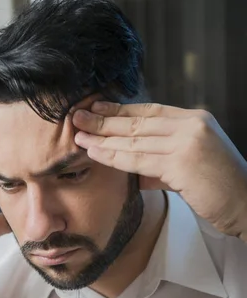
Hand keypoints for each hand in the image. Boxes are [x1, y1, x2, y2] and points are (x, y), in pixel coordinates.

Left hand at [73, 102, 246, 238]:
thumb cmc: (220, 189)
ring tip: (78, 136)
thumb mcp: (190, 169)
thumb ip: (162, 167)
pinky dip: (114, 157)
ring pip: (135, 140)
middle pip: (138, 122)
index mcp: (195, 120)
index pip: (149, 112)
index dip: (120, 110)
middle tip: (76, 117)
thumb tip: (136, 173)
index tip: (97, 107)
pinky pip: (139, 160)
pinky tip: (95, 154)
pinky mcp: (182, 162)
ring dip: (103, 138)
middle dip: (104, 120)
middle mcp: (191, 125)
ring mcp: (187, 142)